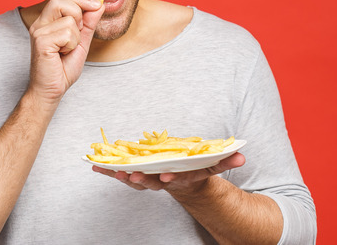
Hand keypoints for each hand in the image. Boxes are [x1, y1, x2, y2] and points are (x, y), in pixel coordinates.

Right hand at [25, 0, 103, 106]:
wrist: (51, 90)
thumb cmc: (63, 68)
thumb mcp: (81, 42)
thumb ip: (89, 24)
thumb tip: (99, 5)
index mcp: (47, 22)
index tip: (96, 5)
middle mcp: (39, 24)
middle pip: (60, 1)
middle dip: (77, 14)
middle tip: (78, 34)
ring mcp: (38, 32)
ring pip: (68, 19)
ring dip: (76, 36)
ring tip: (67, 49)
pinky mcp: (40, 42)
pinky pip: (67, 33)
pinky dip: (71, 45)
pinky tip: (62, 54)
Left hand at [92, 153, 245, 193]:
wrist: (185, 181)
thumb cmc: (195, 168)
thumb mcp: (211, 165)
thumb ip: (226, 160)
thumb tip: (243, 154)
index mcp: (181, 178)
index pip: (176, 179)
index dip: (171, 179)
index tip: (166, 177)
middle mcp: (164, 180)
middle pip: (152, 183)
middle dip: (141, 179)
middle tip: (130, 175)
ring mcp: (150, 179)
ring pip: (135, 181)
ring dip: (121, 176)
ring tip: (111, 171)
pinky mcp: (138, 176)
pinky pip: (121, 174)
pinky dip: (108, 171)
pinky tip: (93, 166)